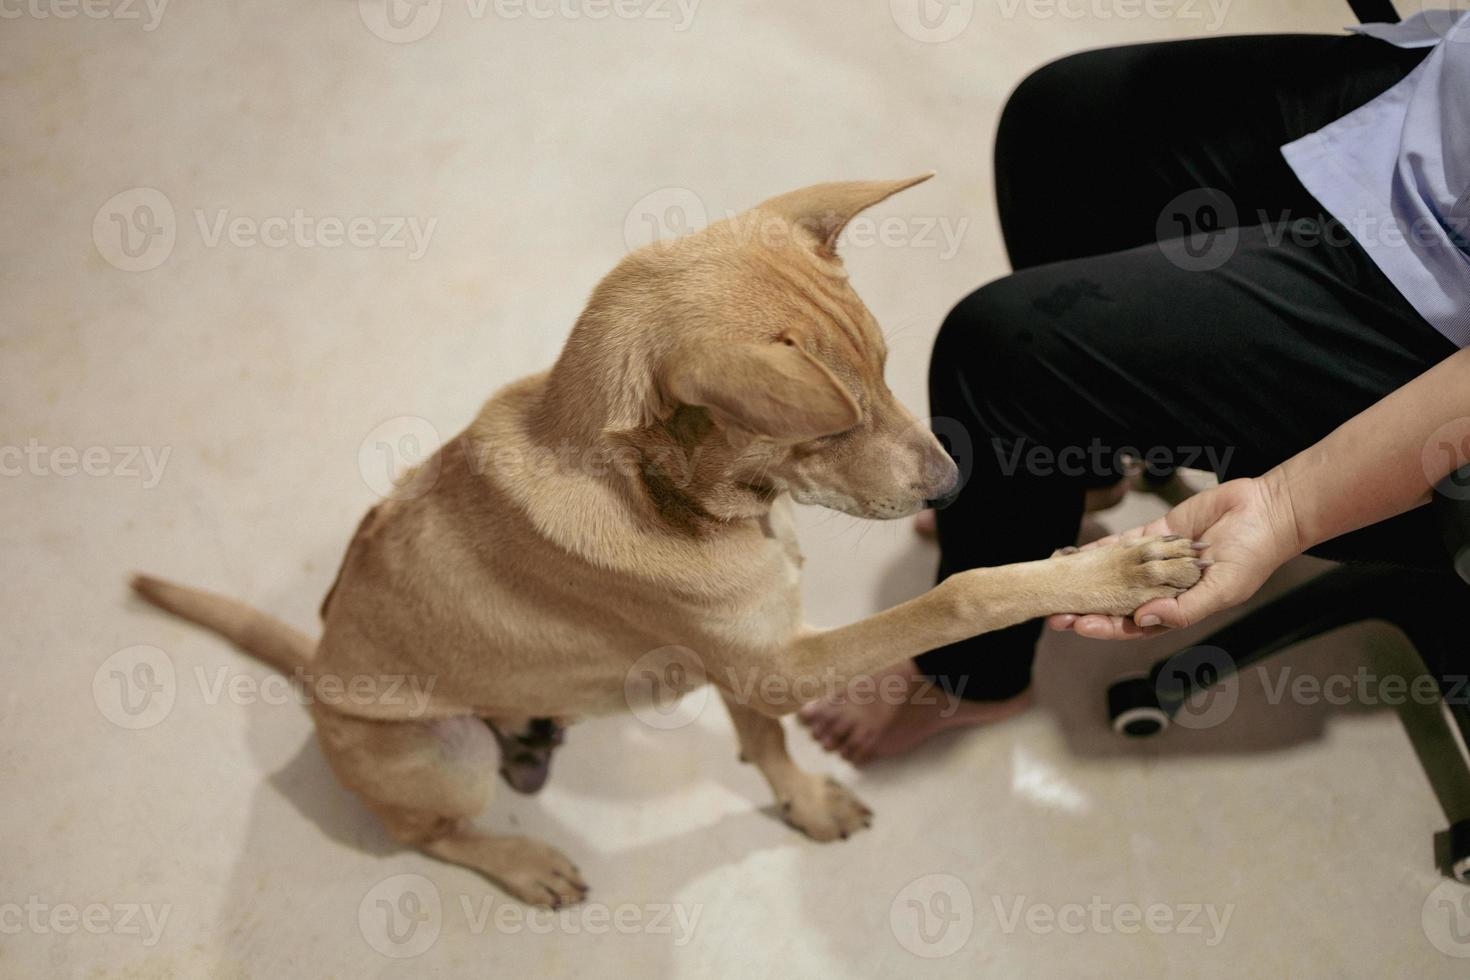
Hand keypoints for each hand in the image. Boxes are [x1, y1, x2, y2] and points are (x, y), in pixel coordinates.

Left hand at [1048, 475, 1303, 639]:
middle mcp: (1166, 587)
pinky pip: (1125, 544)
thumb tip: (1142, 620)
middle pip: (1118, 602)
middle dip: (1088, 608)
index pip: (1134, 625)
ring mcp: (1160, 561)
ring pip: (1117, 573)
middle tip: (1055, 611)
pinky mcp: (1160, 534)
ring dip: (1090, 579)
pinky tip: (1078, 553)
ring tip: (1060, 584)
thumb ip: (1183, 610)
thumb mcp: (1222, 591)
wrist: (1268, 511)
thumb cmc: (1254, 555)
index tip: (1078, 625)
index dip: (1106, 627)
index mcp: (1180, 608)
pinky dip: (1102, 548)